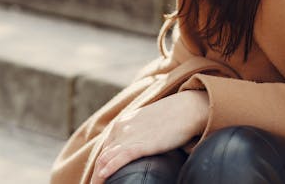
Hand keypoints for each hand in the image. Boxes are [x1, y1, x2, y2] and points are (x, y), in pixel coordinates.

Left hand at [91, 90, 208, 183]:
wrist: (188, 108)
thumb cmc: (172, 117)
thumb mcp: (148, 125)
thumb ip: (138, 135)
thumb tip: (138, 150)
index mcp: (122, 124)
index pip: (105, 151)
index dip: (100, 168)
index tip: (99, 180)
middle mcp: (121, 129)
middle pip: (102, 158)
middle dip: (96, 175)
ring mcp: (130, 135)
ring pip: (105, 160)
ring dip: (98, 177)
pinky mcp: (141, 143)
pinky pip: (120, 158)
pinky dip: (109, 169)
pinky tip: (103, 178)